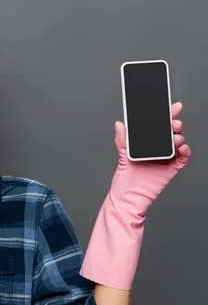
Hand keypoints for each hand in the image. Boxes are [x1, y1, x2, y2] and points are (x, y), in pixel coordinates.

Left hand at [80, 102, 190, 289]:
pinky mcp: (171, 169)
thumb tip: (119, 124)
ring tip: (175, 137)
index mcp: (146, 143)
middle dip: (174, 124)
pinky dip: (185, 151)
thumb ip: (122, 140)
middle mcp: (157, 148)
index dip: (165, 115)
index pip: (157, 126)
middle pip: (169, 132)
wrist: (128, 199)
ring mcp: (165, 158)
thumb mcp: (122, 156)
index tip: (171, 106)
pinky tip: (183, 147)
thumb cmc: (125, 179)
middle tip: (174, 122)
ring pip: (177, 143)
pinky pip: (182, 158)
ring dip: (179, 137)